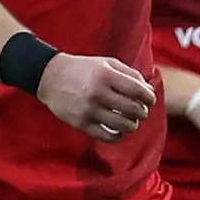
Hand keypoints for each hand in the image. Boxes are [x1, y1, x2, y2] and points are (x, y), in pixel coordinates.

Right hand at [35, 53, 153, 140]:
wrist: (50, 77)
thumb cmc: (83, 69)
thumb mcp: (106, 63)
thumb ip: (129, 73)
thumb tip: (148, 89)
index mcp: (106, 76)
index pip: (138, 91)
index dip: (149, 97)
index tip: (149, 100)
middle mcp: (98, 93)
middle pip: (133, 110)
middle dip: (142, 112)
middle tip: (141, 111)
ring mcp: (89, 110)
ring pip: (124, 125)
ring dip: (133, 125)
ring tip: (131, 121)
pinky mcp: (81, 124)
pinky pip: (108, 136)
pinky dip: (119, 136)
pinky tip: (119, 130)